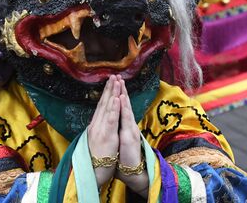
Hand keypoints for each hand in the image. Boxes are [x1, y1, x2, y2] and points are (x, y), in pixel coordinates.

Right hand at [87, 75, 120, 187]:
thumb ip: (98, 130)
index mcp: (97, 125)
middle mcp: (97, 124)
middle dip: (109, 88)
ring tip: (116, 81)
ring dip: (112, 93)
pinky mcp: (106, 134)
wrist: (93, 171)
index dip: (106, 93)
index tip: (110, 82)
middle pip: (104, 103)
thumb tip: (99, 123)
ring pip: (107, 107)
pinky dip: (114, 107)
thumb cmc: (96, 159)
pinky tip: (117, 98)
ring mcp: (101, 128)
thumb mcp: (97, 141)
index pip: (102, 106)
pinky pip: (111, 118)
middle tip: (114, 75)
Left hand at [116, 79, 148, 196]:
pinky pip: (125, 119)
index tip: (114, 82)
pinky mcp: (129, 136)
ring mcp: (129, 129)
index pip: (119, 107)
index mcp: (123, 125)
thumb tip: (113, 121)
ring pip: (125, 109)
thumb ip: (117, 129)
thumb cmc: (124, 156)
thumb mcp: (118, 140)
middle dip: (120, 90)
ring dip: (122, 94)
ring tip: (120, 82)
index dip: (116, 95)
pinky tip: (120, 98)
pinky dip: (122, 108)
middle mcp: (127, 125)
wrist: (133, 170)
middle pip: (123, 105)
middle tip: (117, 76)